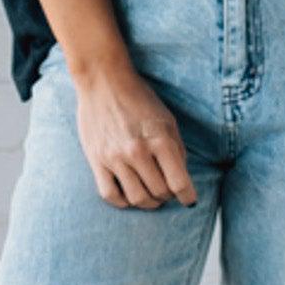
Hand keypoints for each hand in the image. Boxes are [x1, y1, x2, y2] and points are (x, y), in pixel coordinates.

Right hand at [73, 59, 198, 208]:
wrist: (103, 81)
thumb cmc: (139, 98)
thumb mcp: (168, 120)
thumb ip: (177, 150)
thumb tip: (181, 179)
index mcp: (160, 140)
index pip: (179, 183)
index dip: (188, 196)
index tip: (189, 199)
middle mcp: (137, 151)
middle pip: (160, 193)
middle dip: (167, 196)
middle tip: (167, 191)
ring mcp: (115, 157)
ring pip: (137, 198)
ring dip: (148, 202)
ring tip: (150, 195)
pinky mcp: (96, 160)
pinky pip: (110, 195)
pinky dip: (122, 202)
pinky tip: (129, 195)